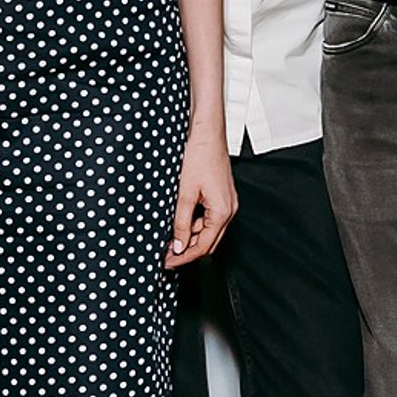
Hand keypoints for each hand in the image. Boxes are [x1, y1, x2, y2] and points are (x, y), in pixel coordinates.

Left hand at [167, 125, 236, 266]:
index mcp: (222, 211)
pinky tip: (180, 221)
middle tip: (167, 256)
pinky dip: (194, 224)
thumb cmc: (200, 156)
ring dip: (190, 237)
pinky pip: (209, 218)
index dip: (183, 257)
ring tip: (169, 238)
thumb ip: (181, 222)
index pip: (203, 247)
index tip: (168, 262)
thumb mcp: (185, 194)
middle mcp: (229, 209)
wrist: (207, 134)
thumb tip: (177, 245)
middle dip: (187, 251)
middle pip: (209, 242)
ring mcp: (227, 202)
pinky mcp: (221, 196)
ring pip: (208, 231)